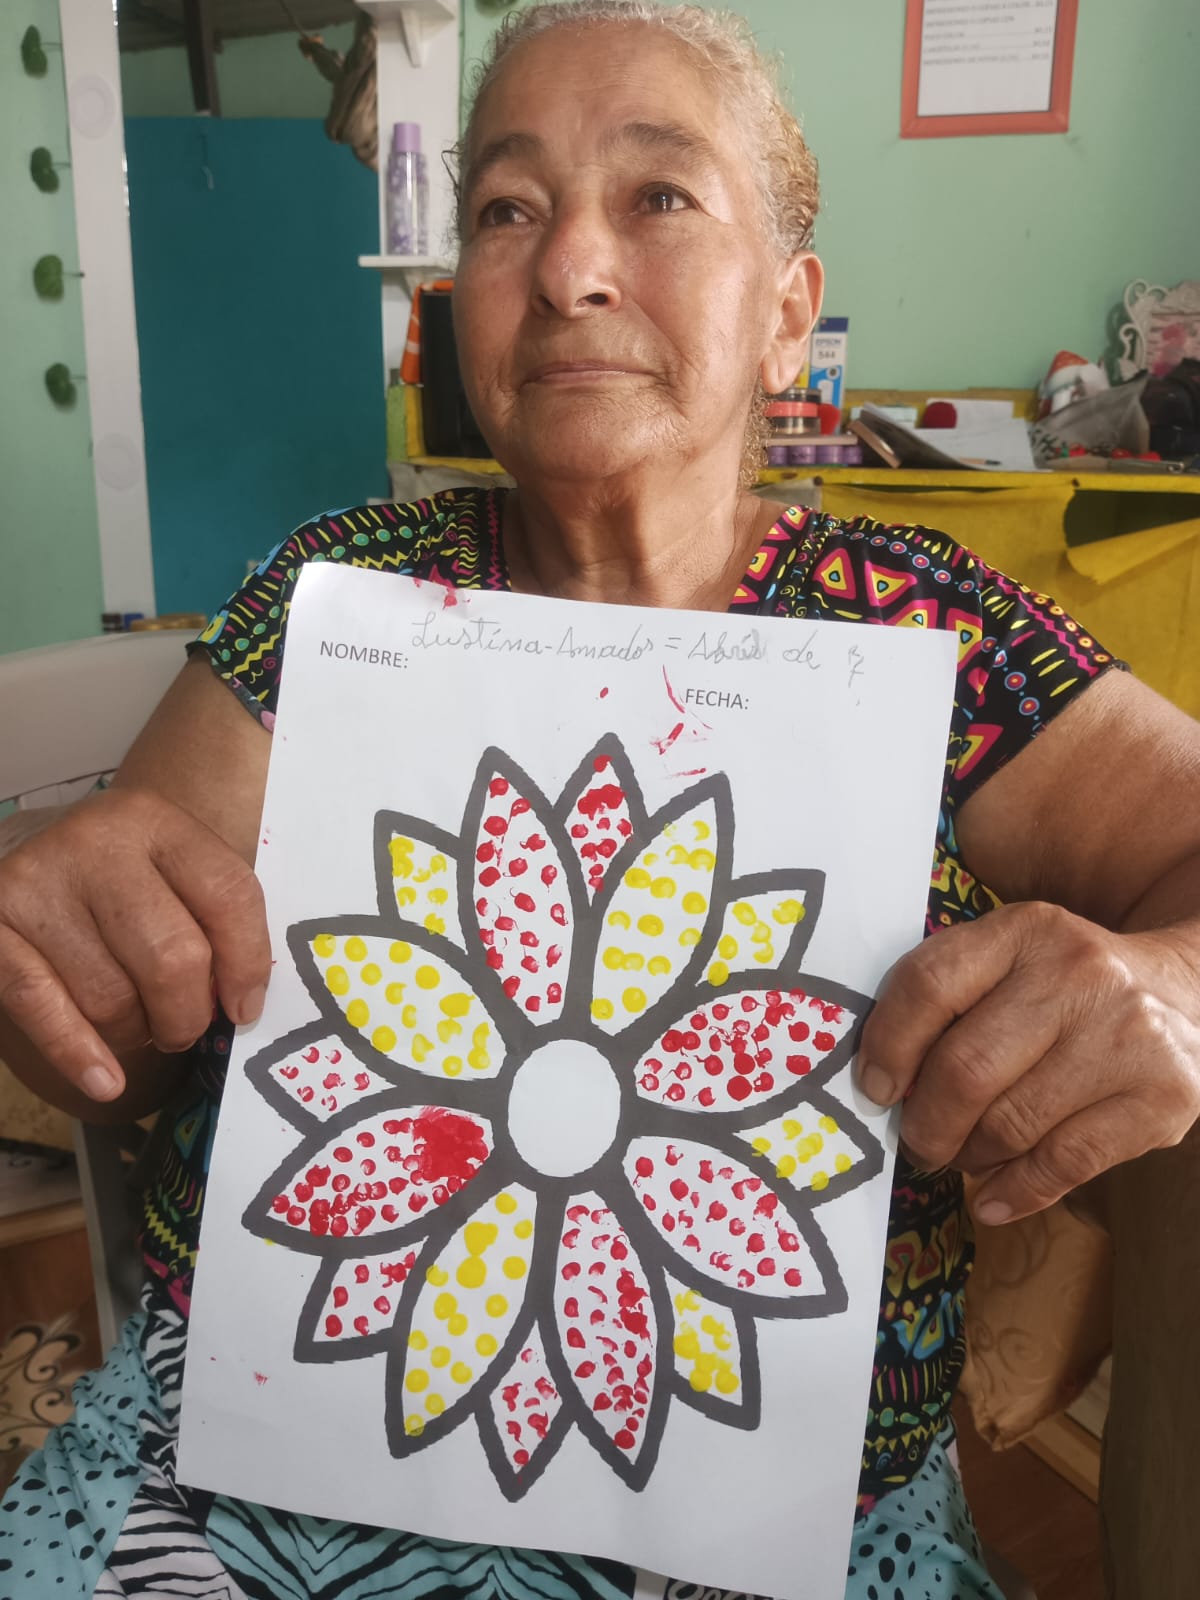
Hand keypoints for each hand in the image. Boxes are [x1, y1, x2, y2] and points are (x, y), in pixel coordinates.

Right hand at [0, 788, 269, 1105]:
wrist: (15, 844)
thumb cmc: (110, 871)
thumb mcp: (165, 863)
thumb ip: (209, 914)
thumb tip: (243, 1002)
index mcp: (153, 819)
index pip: (227, 895)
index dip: (248, 963)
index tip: (245, 1007)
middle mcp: (94, 843)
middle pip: (172, 957)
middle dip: (188, 1013)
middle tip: (184, 1027)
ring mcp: (36, 883)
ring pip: (110, 997)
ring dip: (135, 1031)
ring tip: (136, 1021)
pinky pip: (42, 1008)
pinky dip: (79, 1054)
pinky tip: (106, 1081)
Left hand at [857, 901, 1199, 1223]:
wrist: (1186, 991)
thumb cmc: (1067, 986)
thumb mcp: (1010, 959)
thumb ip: (947, 998)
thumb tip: (879, 1082)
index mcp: (1025, 930)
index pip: (931, 985)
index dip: (888, 1046)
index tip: (875, 1088)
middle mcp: (1079, 974)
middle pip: (967, 1068)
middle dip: (926, 1123)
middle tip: (919, 1142)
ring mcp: (1128, 1036)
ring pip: (1011, 1124)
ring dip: (969, 1157)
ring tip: (963, 1157)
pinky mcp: (1162, 1098)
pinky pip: (1065, 1163)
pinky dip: (1015, 1191)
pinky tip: (992, 1199)